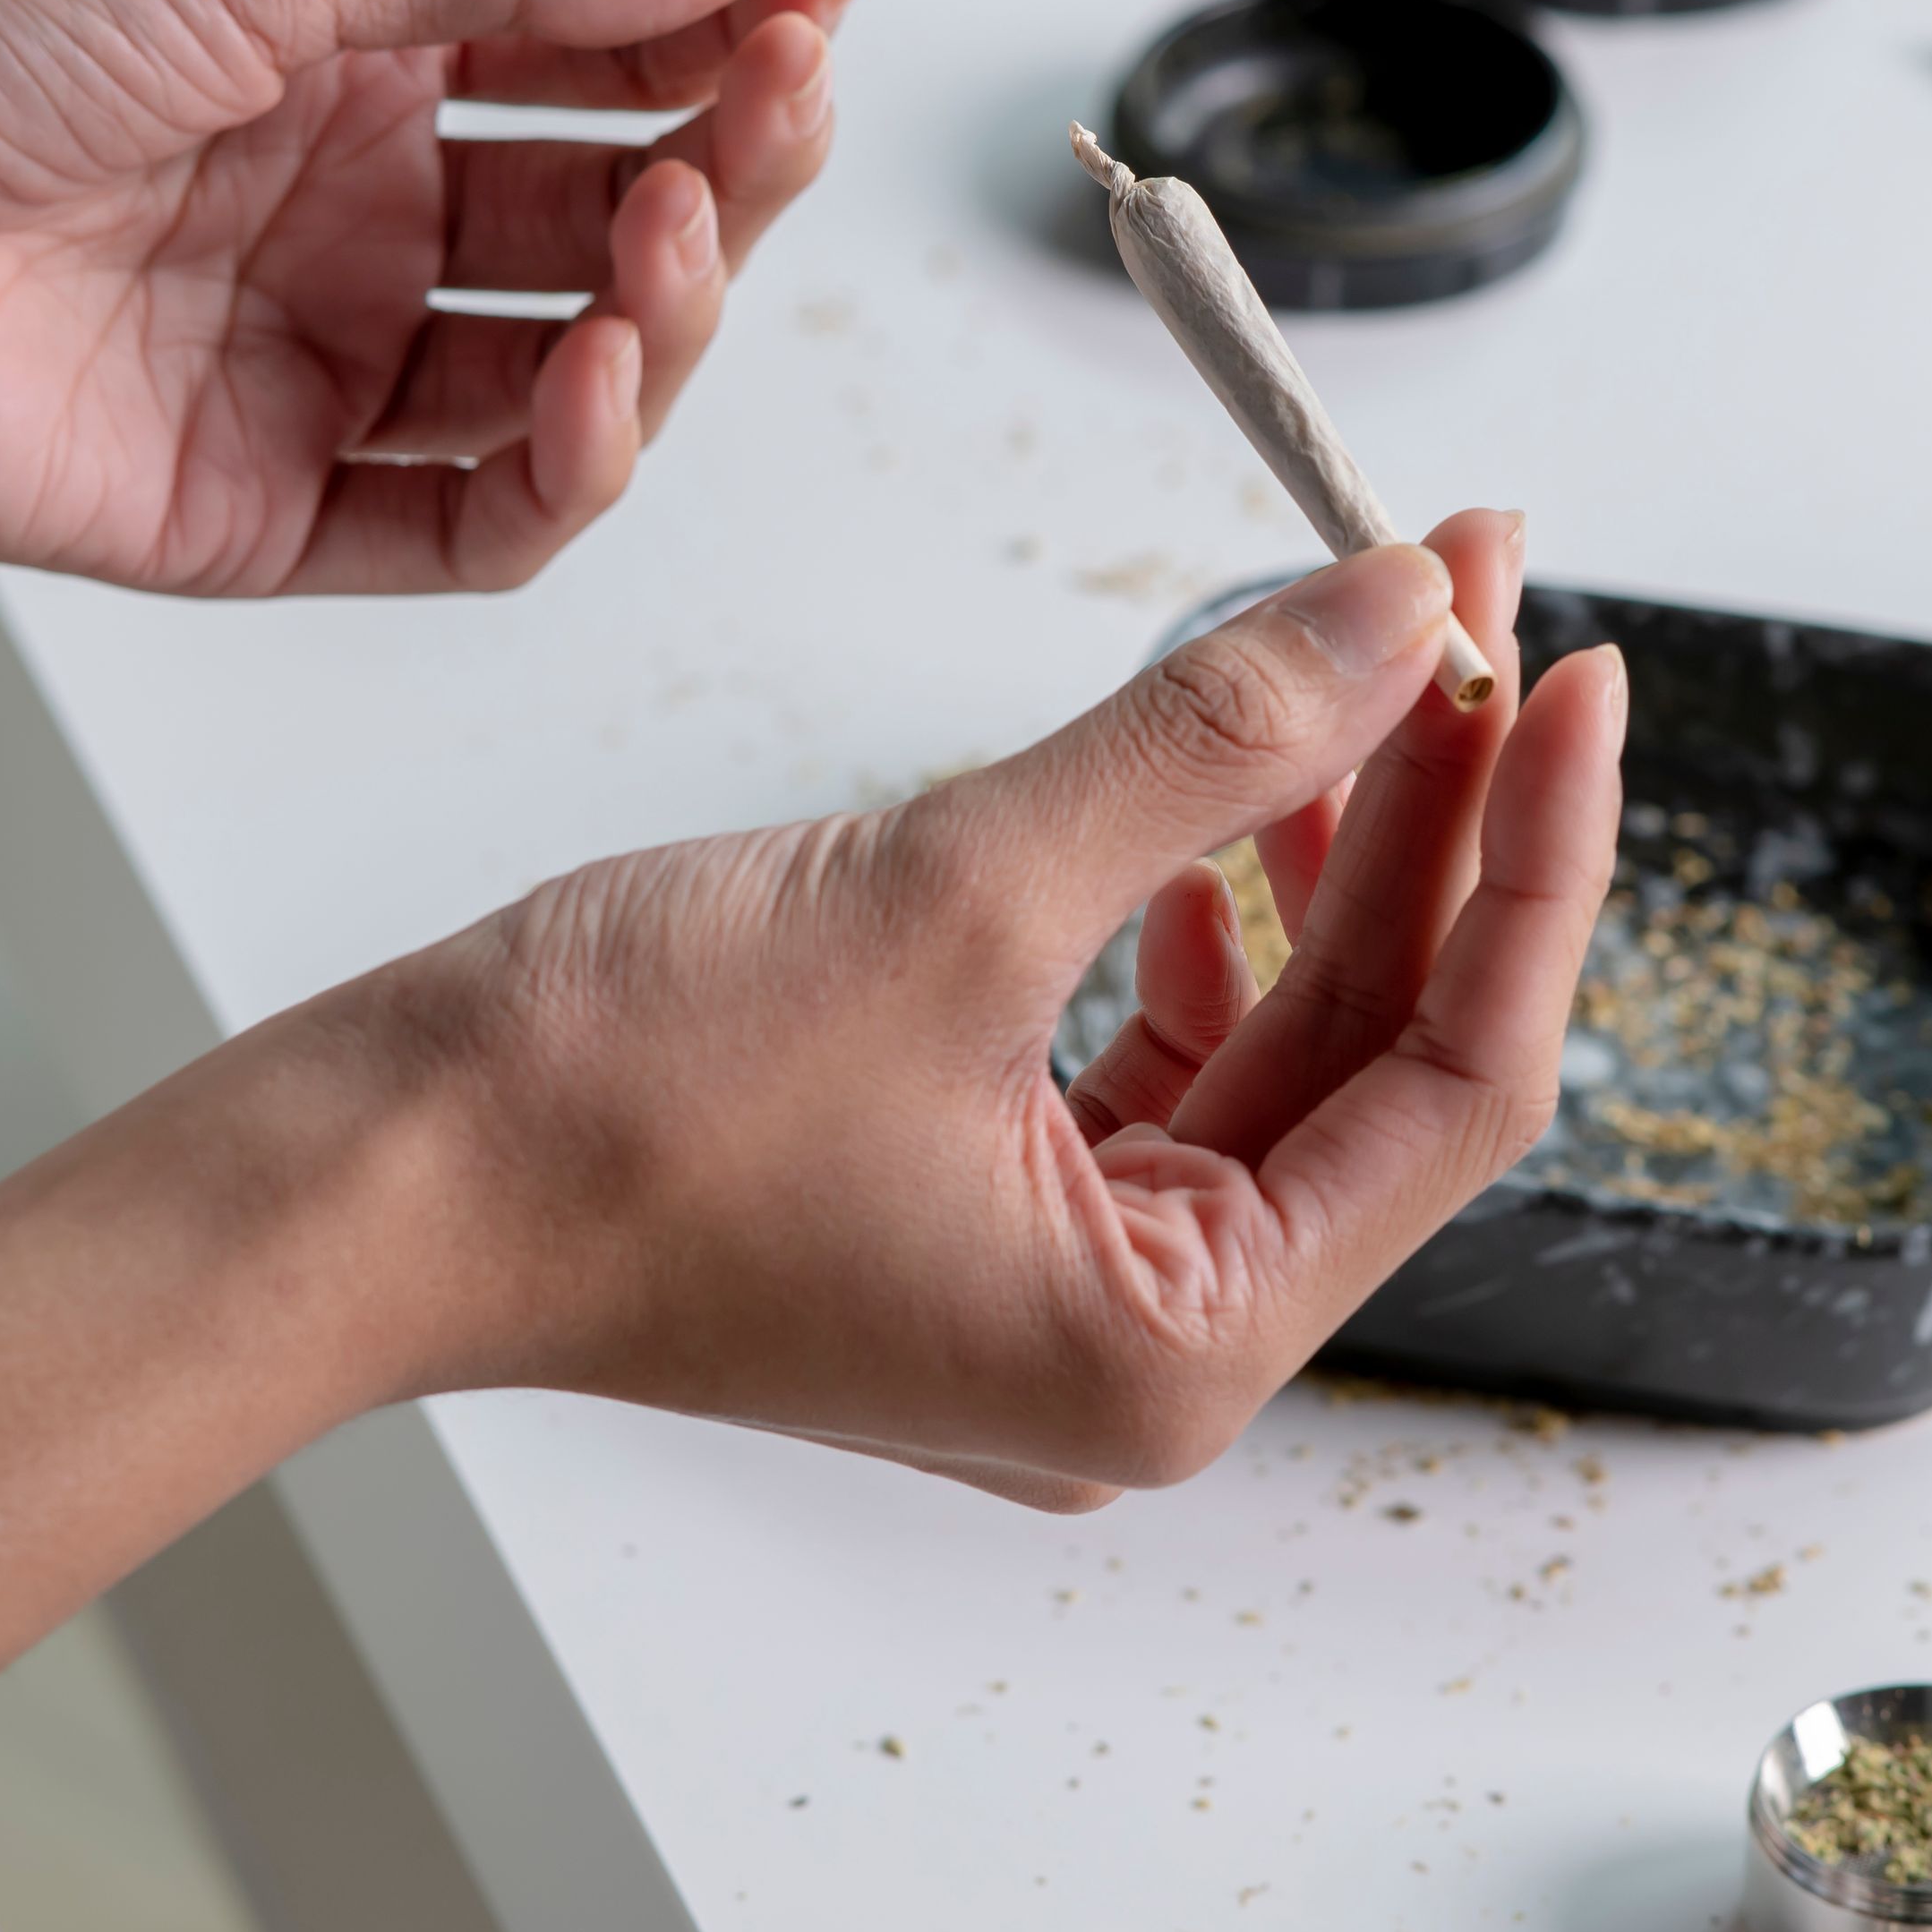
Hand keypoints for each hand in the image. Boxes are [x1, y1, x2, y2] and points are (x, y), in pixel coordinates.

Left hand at [0, 0, 857, 593]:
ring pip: (580, 377)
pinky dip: (572, 469)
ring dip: (670, 313)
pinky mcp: (266, 514)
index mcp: (347, 60)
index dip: (727, 23)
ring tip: (668, 242)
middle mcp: (351, 216)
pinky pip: (475, 526)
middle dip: (726, 162)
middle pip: (620, 214)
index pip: (603, 49)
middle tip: (774, 105)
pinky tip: (599, 384)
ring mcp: (316, 370)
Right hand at [0, 516, 1625, 1704]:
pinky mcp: (964, 1214)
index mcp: (1175, 1349)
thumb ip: (1210, 743)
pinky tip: (1213, 767)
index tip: (1565, 660)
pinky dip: (1195, 897)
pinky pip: (1150, 1044)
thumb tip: (1394, 607)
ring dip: (1319, 832)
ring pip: (1271, 1030)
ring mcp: (1048, 1290)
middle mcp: (1136, 1353)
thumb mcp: (961, 889)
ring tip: (1350, 625)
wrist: (365, 1179)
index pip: (1464, 1082)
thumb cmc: (610, 1103)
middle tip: (1457, 578)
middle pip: (1378, 1049)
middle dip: (1430, 804)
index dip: (1534, 855)